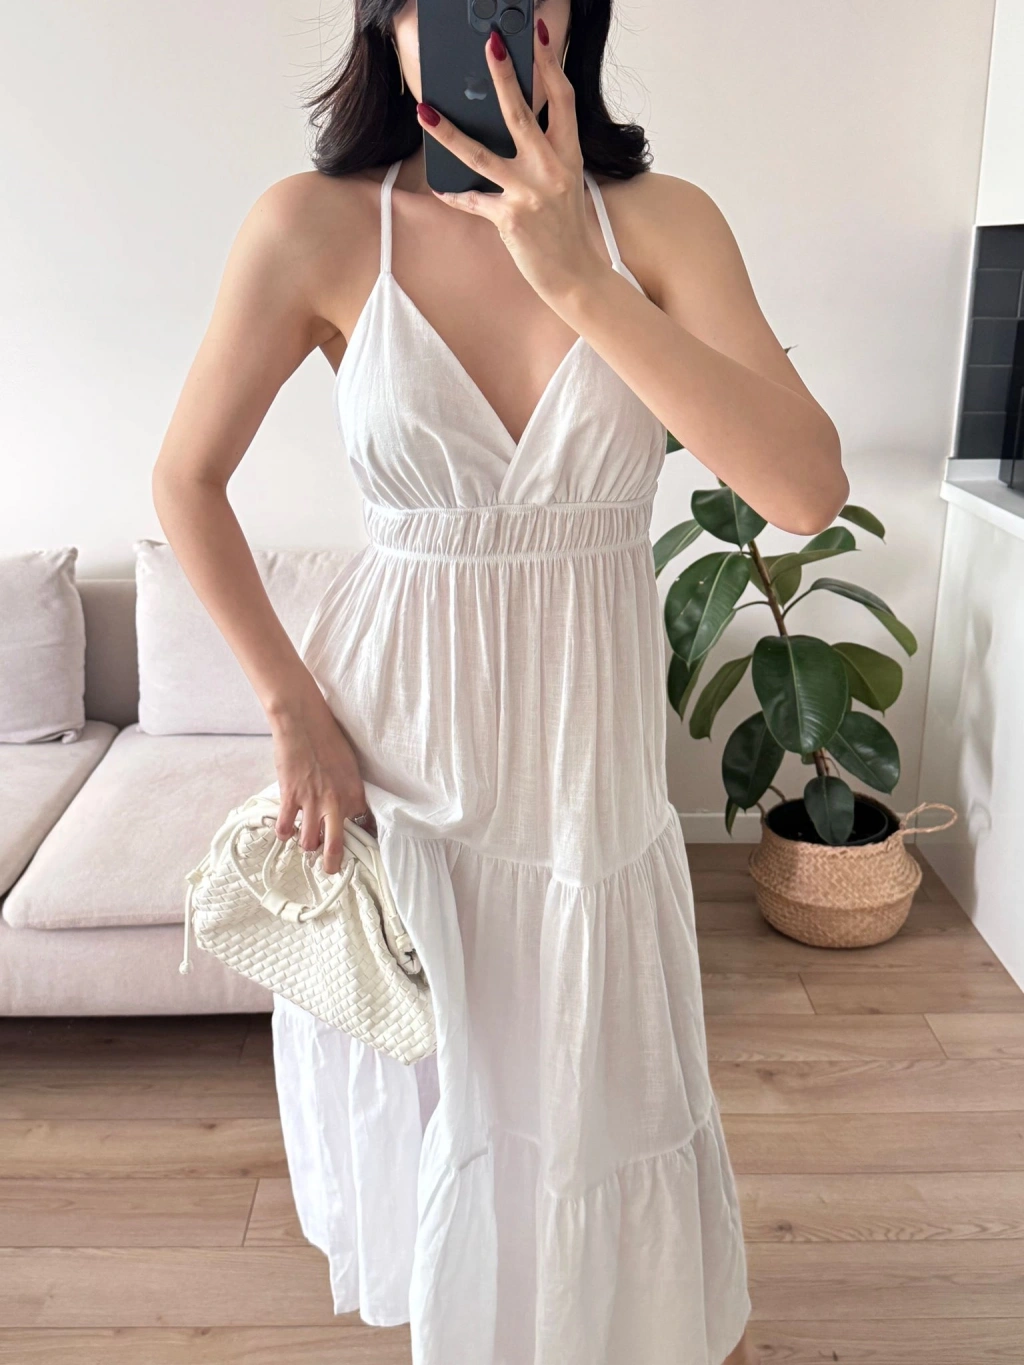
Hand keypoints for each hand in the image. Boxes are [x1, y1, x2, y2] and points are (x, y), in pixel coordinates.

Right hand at [270, 698, 375, 874]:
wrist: (304, 722)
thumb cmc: (329, 738)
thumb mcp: (350, 765)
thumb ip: (348, 789)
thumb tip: (345, 806)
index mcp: (354, 793)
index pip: (363, 826)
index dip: (360, 838)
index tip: (358, 847)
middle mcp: (335, 803)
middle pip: (335, 847)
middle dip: (332, 864)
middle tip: (330, 870)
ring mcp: (312, 802)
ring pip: (308, 843)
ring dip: (306, 845)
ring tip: (305, 842)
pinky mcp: (290, 797)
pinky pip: (286, 828)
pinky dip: (285, 832)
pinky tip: (286, 829)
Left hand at [415, 20, 606, 306]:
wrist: (576, 276)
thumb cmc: (567, 228)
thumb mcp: (566, 182)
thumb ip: (546, 152)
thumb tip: (515, 124)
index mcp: (569, 155)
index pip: (562, 99)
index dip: (549, 63)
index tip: (536, 34)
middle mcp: (551, 170)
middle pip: (520, 114)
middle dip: (503, 76)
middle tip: (489, 44)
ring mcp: (529, 194)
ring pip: (481, 154)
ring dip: (448, 132)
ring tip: (425, 112)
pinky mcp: (510, 219)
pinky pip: (473, 200)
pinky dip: (454, 195)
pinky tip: (439, 188)